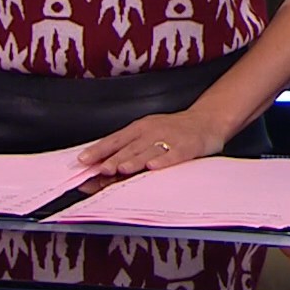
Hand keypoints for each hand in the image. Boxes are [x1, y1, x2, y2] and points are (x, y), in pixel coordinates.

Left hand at [77, 110, 226, 175]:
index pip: (115, 140)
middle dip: (114, 159)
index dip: (98, 150)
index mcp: (140, 128)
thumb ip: (126, 151)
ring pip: (149, 150)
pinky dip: (164, 161)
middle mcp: (152, 131)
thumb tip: (99, 168)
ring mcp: (170, 138)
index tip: (82, 160)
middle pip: (130, 147)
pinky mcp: (188, 146)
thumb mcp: (148, 135)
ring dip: (134, 159)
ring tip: (122, 168)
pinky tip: (154, 167)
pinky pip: (174, 154)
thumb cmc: (173, 131)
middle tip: (100, 170)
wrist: (207, 120)